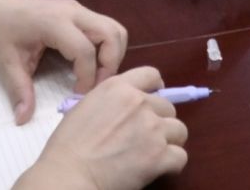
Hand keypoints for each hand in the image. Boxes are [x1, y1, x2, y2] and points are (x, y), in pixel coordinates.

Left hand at [0, 0, 128, 121]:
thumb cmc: (1, 35)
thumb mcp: (6, 65)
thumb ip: (19, 91)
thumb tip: (23, 120)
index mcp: (54, 23)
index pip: (84, 50)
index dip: (87, 77)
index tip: (76, 97)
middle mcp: (73, 12)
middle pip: (111, 33)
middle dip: (111, 64)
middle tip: (98, 87)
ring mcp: (79, 10)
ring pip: (115, 28)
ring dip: (113, 55)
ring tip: (98, 77)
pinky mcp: (81, 13)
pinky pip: (107, 28)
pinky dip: (108, 48)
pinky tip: (92, 65)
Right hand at [24, 69, 187, 189]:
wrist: (70, 174)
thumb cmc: (69, 146)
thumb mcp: (86, 107)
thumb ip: (111, 101)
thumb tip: (126, 108)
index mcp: (118, 87)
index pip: (151, 75)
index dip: (156, 89)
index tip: (153, 102)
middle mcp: (140, 103)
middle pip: (168, 107)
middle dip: (160, 122)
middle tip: (144, 138)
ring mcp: (153, 129)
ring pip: (180, 131)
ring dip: (169, 142)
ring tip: (152, 154)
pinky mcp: (160, 155)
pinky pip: (180, 157)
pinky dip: (172, 164)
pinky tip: (158, 169)